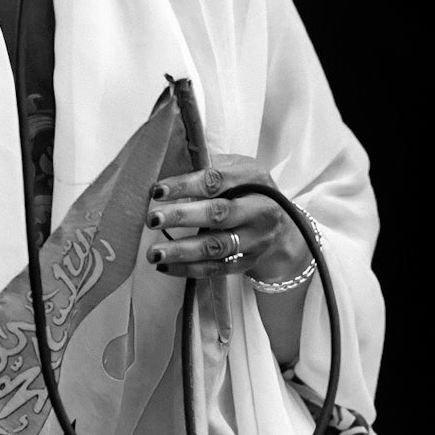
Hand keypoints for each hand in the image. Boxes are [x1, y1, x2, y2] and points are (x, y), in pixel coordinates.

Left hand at [145, 151, 309, 285]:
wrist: (282, 223)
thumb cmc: (249, 189)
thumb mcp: (238, 168)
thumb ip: (210, 166)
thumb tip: (169, 165)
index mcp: (254, 179)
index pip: (216, 180)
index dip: (186, 185)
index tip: (157, 191)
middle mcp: (259, 210)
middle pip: (218, 214)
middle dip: (182, 217)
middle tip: (152, 219)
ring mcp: (256, 240)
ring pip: (216, 247)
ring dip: (182, 250)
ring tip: (153, 252)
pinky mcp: (247, 262)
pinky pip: (215, 269)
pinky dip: (188, 269)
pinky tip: (165, 266)